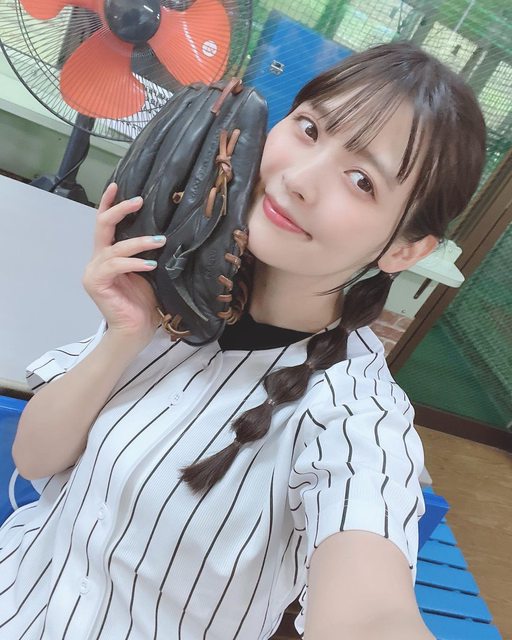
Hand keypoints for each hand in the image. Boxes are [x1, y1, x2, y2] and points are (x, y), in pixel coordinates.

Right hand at [82, 183, 165, 348]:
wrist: (136, 330)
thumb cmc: (144, 303)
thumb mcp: (147, 272)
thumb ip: (146, 253)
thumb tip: (163, 232)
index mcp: (108, 256)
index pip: (104, 225)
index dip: (109, 204)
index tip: (117, 185)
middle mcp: (97, 261)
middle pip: (102, 227)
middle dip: (120, 210)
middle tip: (139, 201)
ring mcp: (94, 272)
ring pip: (114, 247)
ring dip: (139, 242)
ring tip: (160, 241)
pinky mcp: (96, 283)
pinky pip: (116, 266)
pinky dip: (134, 263)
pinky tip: (150, 265)